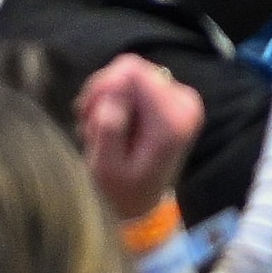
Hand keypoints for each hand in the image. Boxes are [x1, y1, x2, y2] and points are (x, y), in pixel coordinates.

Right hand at [75, 52, 205, 224]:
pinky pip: (134, 82)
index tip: (88, 116)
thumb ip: (109, 126)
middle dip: (102, 93)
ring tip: (98, 130)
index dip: (102, 87)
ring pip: (129, 73)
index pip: (132, 72)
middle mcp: (184, 102)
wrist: (141, 204)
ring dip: (106, 98)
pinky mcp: (170, 97)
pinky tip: (109, 125)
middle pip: (130, 68)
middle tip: (88, 125)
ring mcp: (179, 98)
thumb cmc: (122, 192)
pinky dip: (116, 99)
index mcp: (173, 120)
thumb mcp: (106, 167)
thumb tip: (115, 84)